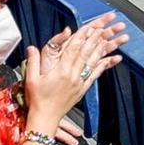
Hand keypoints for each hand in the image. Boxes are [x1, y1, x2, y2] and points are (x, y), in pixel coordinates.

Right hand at [23, 14, 126, 134]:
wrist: (45, 118)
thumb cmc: (37, 100)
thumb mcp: (31, 79)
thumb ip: (33, 61)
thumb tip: (31, 48)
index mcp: (60, 71)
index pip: (73, 48)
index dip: (82, 36)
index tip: (89, 26)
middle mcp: (73, 75)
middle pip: (86, 52)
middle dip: (96, 37)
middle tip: (105, 26)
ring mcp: (79, 82)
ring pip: (93, 61)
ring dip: (103, 48)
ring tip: (112, 37)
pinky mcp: (83, 89)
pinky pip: (96, 74)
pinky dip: (104, 65)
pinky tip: (112, 58)